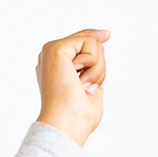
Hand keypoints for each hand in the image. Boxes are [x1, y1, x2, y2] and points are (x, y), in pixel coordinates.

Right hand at [35, 29, 109, 145]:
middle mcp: (51, 59)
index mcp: (57, 69)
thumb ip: (93, 66)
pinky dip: (92, 63)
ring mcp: (51, 52)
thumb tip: (101, 44)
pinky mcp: (55, 48)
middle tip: (87, 87)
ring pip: (92, 42)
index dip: (93, 38)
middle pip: (88, 42)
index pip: (78, 46)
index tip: (106, 34)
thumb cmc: (78, 115)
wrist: (68, 122)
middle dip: (98, 65)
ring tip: (83, 85)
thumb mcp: (91, 85)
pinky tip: (79, 77)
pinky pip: (89, 42)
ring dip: (96, 68)